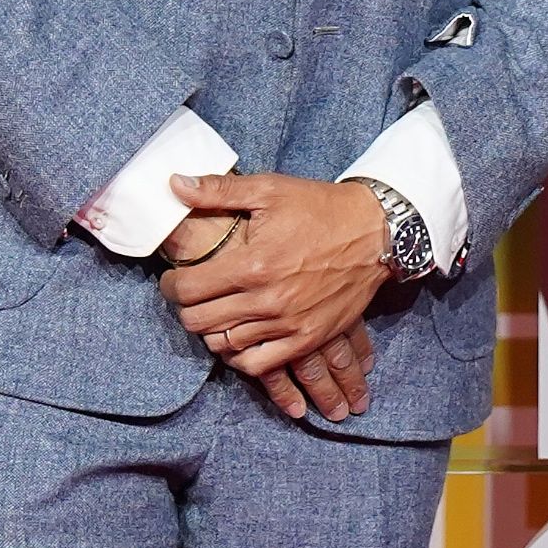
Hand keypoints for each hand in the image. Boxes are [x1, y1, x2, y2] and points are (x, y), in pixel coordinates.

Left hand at [159, 172, 392, 419]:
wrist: (377, 232)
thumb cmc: (321, 208)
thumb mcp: (270, 189)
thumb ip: (218, 189)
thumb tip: (174, 184)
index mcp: (252, 264)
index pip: (187, 289)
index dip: (170, 285)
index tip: (173, 278)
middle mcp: (267, 300)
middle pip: (199, 321)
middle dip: (185, 309)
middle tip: (191, 296)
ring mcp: (288, 324)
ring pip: (225, 344)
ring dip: (212, 330)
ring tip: (215, 312)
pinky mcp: (308, 338)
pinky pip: (259, 364)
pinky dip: (241, 355)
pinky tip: (239, 336)